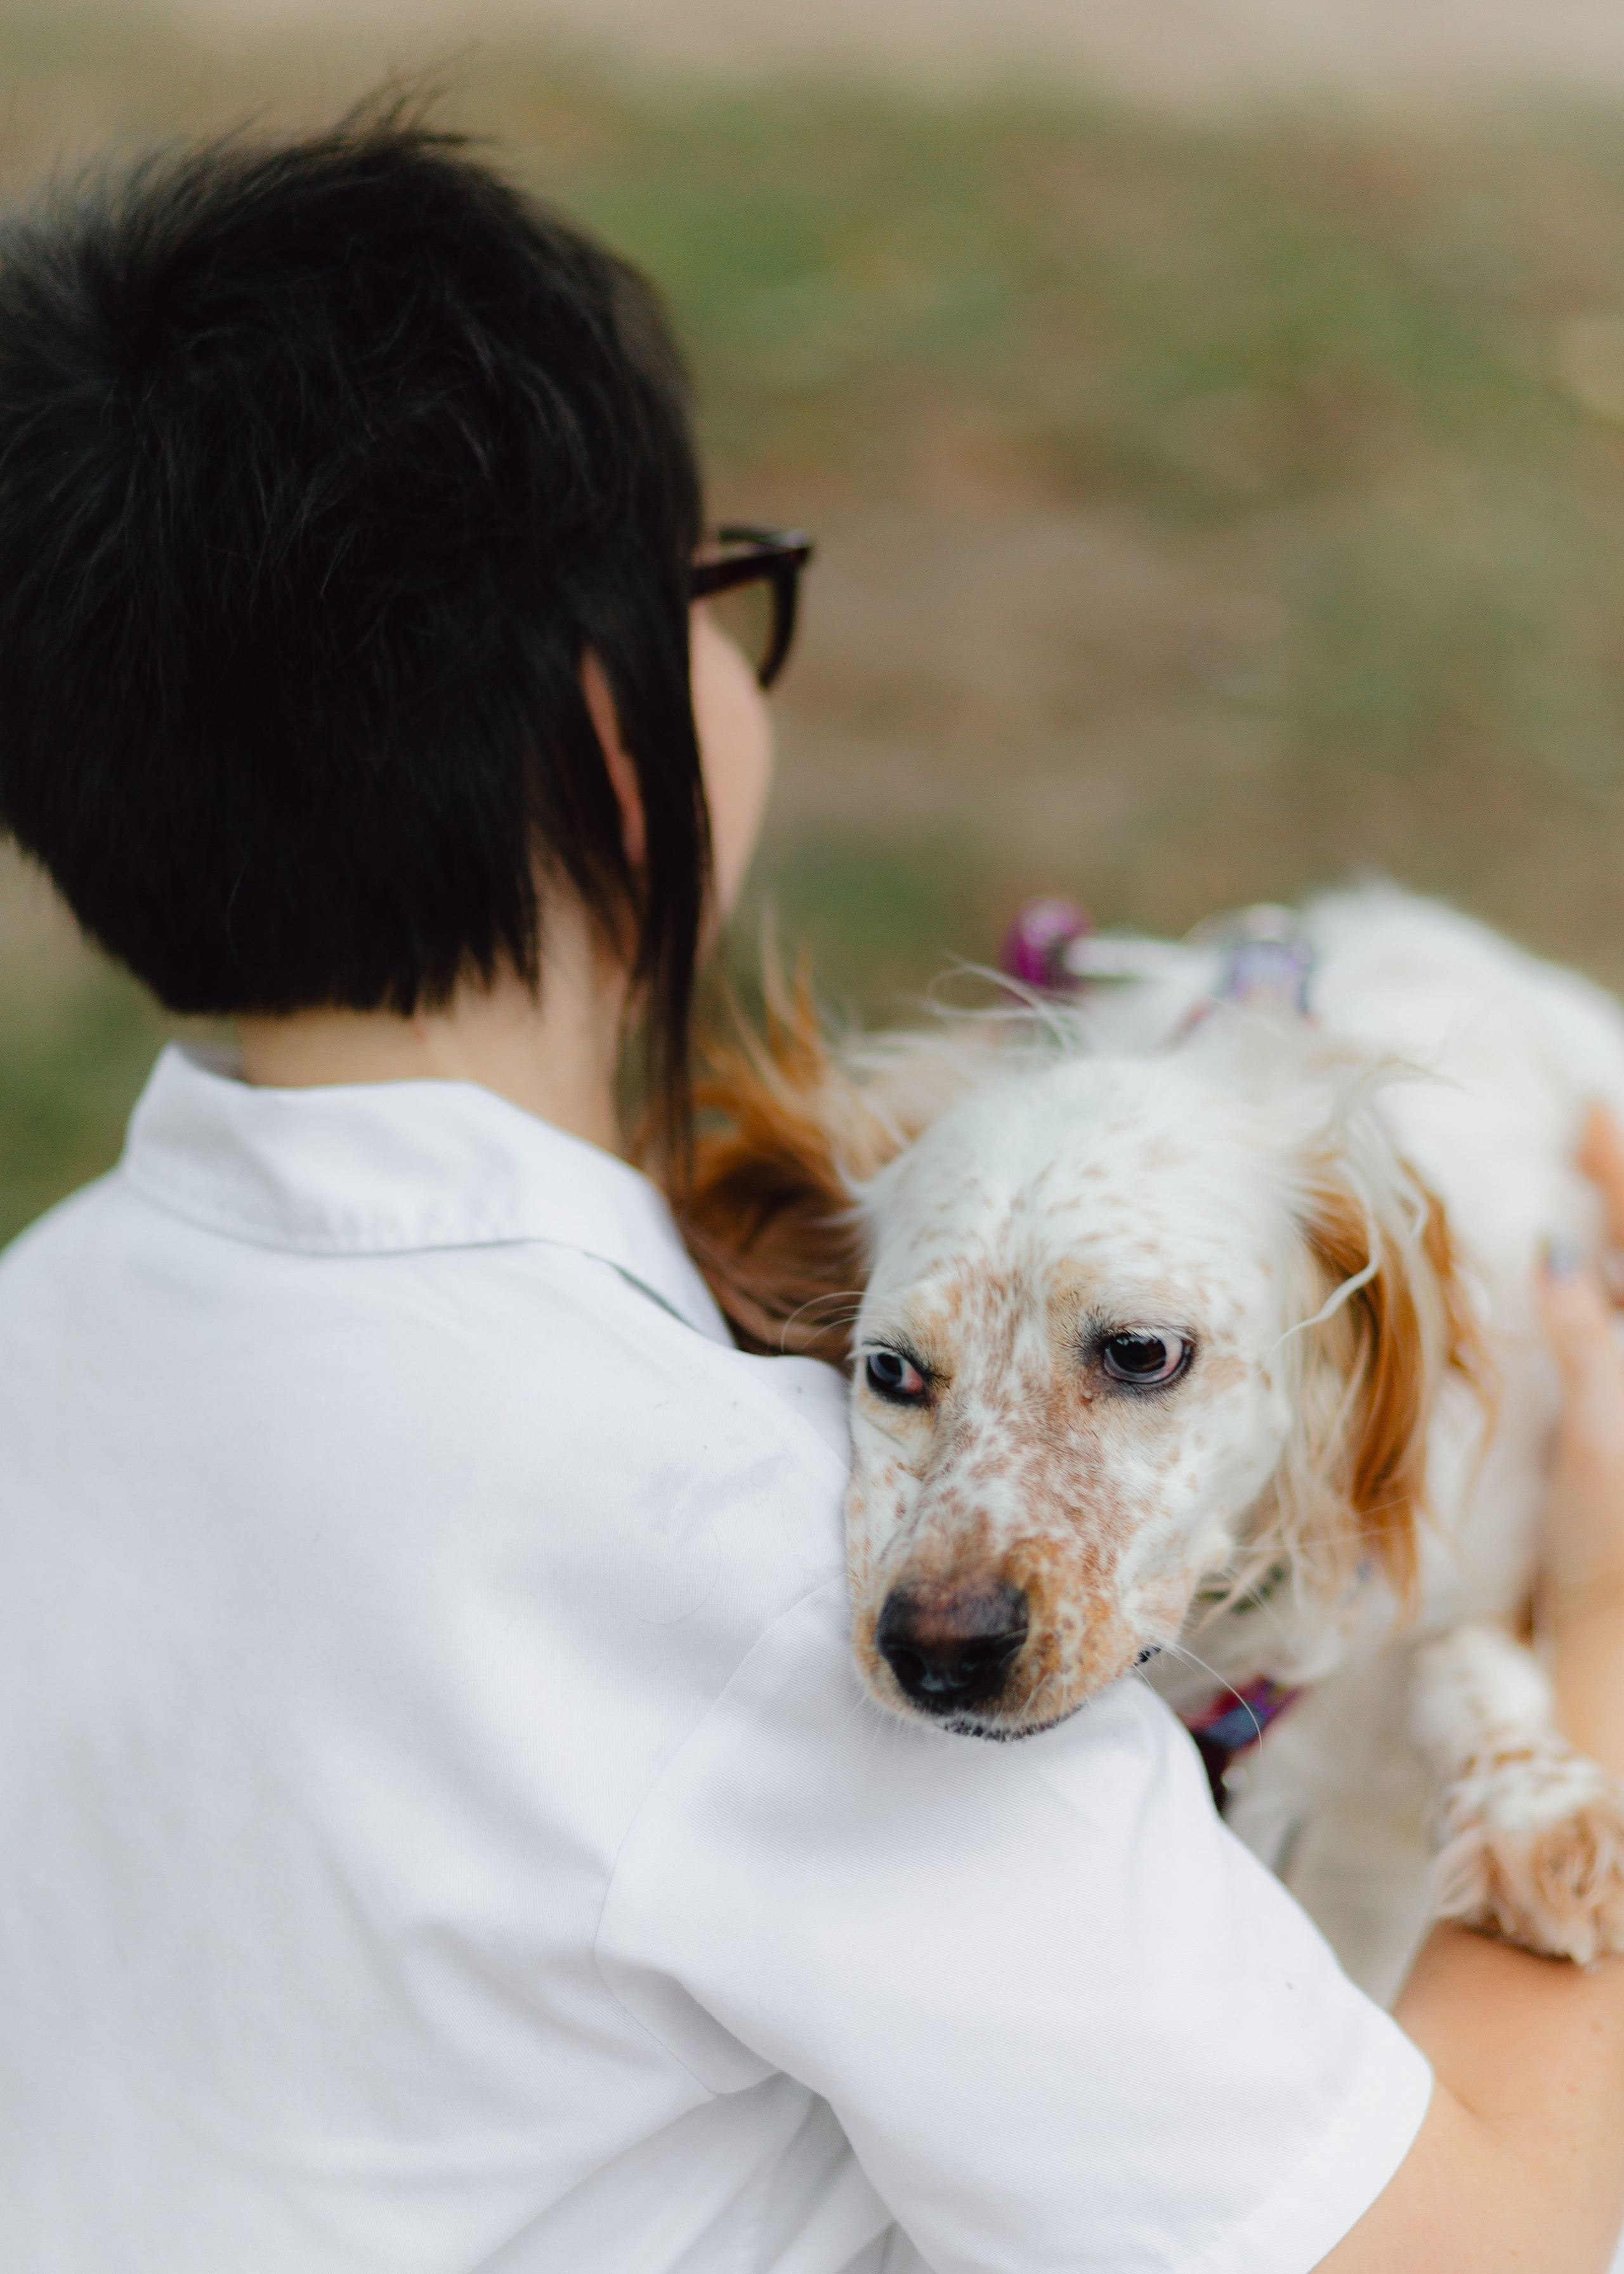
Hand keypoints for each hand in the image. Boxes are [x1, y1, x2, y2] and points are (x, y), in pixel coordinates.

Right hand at [1539, 1107, 1623, 1773]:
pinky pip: (1619, 1327)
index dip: (1619, 1171)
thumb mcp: (1599, 1434)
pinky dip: (1606, 1292)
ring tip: (1598, 1182)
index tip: (1589, 1112)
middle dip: (1623, 1193)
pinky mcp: (1623, 1421)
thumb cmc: (1612, 1546)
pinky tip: (1588, 1272)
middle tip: (1595, 1126)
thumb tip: (1559, 1253)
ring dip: (1620, 1237)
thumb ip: (1583, 1335)